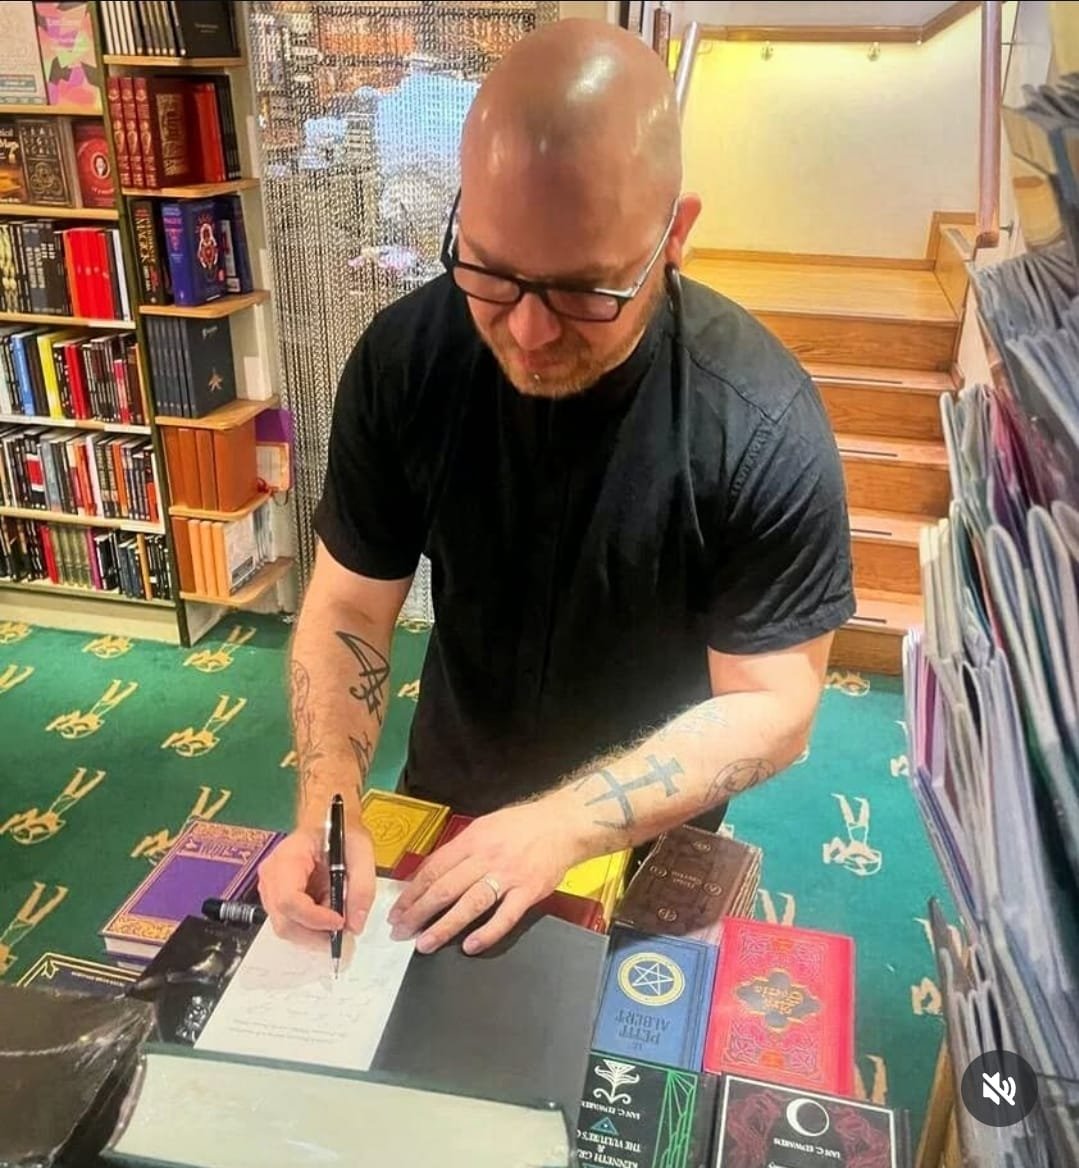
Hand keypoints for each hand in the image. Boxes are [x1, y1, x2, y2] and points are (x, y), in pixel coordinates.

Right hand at [258, 823, 375, 947]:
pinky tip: (328, 913)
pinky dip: (312, 927)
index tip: (341, 922)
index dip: (314, 918)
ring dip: (315, 932)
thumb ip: (362, 888)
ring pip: (286, 928)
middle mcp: (271, 877)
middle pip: (284, 922)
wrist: (327, 824)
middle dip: (316, 935)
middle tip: (344, 933)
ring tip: (337, 915)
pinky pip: (291, 924)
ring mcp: (271, 890)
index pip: (289, 899)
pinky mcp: (277, 900)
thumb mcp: (361, 852)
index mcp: (288, 858)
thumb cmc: (341, 833)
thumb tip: (355, 925)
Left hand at [387, 801, 583, 955]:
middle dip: (418, 913)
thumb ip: (460, 849)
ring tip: (425, 944)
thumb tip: (431, 872)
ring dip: (444, 926)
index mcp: (472, 840)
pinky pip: (505, 916)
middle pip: (445, 888)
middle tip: (401, 932)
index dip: (412, 892)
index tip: (397, 911)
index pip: (434, 869)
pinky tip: (470, 946)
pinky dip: (487, 933)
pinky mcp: (529, 891)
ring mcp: (508, 876)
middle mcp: (486, 857)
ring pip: (469, 904)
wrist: (563, 824)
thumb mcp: (484, 826)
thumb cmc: (522, 825)